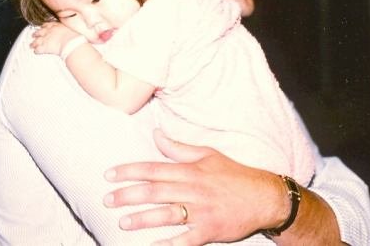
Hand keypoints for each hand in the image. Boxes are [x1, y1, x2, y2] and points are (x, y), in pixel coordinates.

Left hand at [30, 21, 78, 55]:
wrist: (71, 42)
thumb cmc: (74, 37)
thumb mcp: (71, 29)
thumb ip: (67, 28)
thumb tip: (70, 29)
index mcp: (55, 26)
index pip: (47, 24)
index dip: (44, 26)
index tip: (43, 26)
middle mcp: (48, 32)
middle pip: (39, 32)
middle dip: (36, 34)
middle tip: (34, 35)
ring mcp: (45, 39)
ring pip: (36, 41)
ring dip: (33, 43)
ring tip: (31, 45)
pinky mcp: (44, 47)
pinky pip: (37, 50)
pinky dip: (36, 51)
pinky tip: (36, 52)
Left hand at [103, 129, 286, 245]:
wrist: (263, 196)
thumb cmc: (233, 173)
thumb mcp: (207, 154)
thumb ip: (178, 148)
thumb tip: (156, 134)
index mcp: (190, 170)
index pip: (154, 169)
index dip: (130, 171)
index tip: (110, 175)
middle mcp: (193, 189)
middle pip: (155, 192)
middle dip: (128, 195)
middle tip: (107, 199)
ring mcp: (201, 212)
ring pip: (166, 215)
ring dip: (142, 219)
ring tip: (122, 221)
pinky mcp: (210, 231)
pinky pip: (185, 240)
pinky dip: (168, 244)